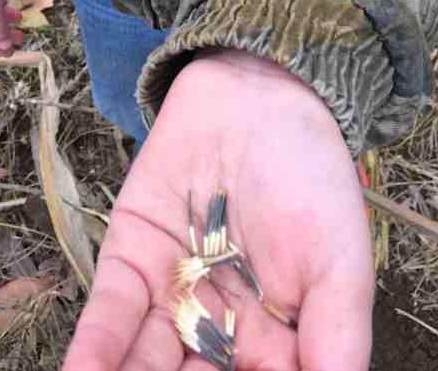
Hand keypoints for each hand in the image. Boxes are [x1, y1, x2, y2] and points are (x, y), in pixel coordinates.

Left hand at [62, 50, 373, 370]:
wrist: (264, 94)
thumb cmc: (313, 178)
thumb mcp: (341, 266)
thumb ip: (335, 344)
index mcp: (273, 344)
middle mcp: (217, 328)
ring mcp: (170, 295)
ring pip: (145, 362)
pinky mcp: (131, 257)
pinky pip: (112, 310)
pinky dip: (96, 347)